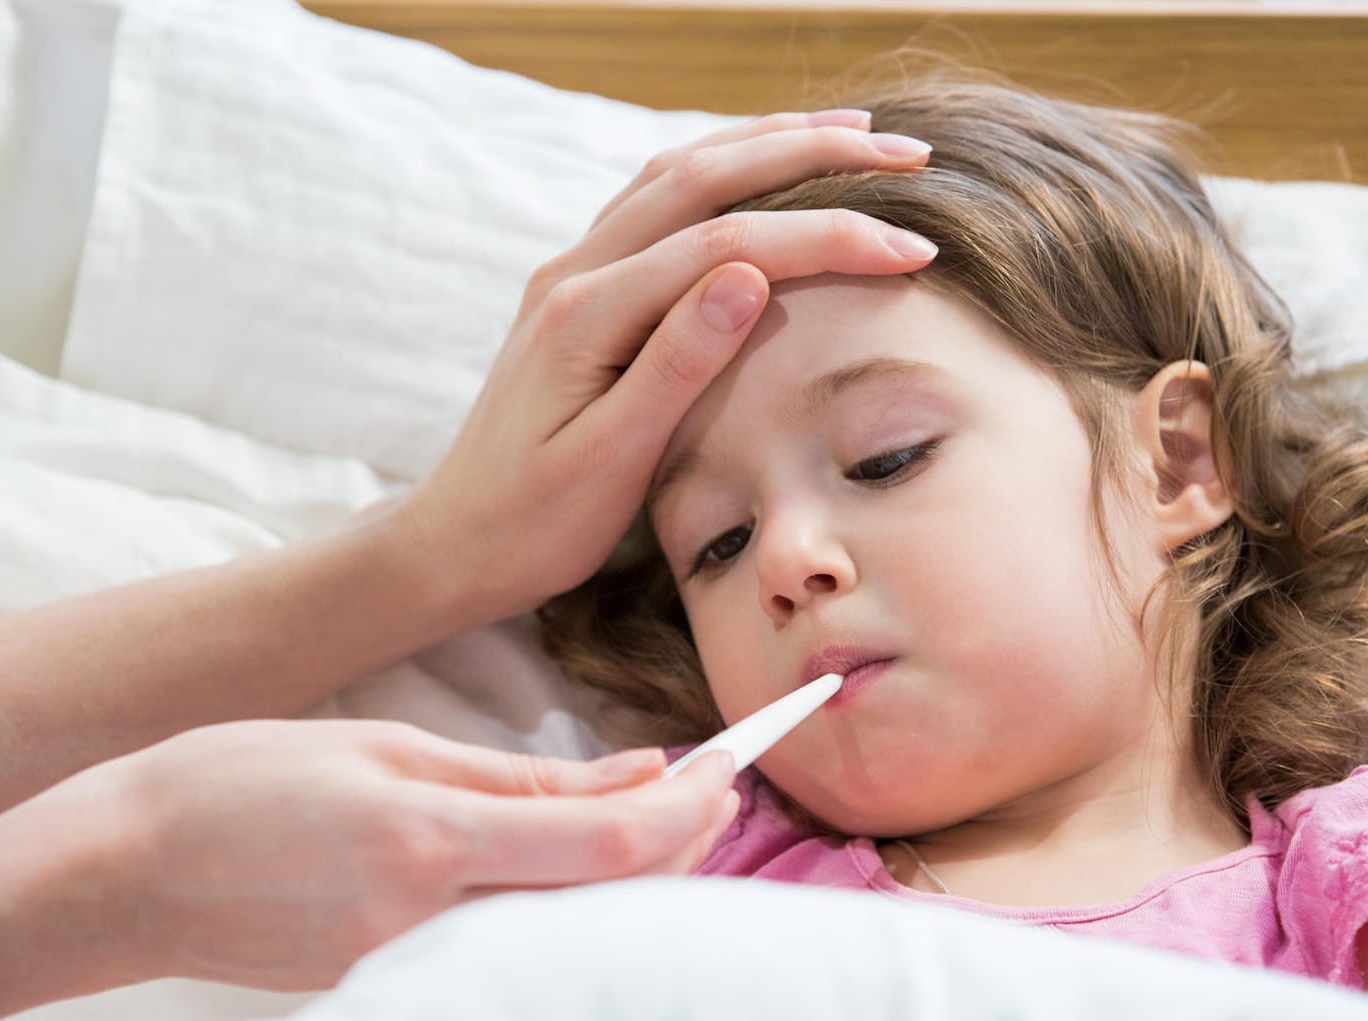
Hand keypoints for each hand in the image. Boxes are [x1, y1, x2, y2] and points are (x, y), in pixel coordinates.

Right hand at [101, 720, 738, 989]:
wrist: (123, 873)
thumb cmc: (239, 783)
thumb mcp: (385, 747)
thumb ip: (520, 775)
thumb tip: (638, 772)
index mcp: (429, 845)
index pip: (608, 844)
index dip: (690, 808)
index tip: (731, 763)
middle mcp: (431, 925)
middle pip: (607, 901)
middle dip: (684, 843)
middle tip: (716, 781)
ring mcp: (412, 969)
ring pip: (571, 928)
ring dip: (637, 873)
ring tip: (670, 812)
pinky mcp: (394, 986)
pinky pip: (516, 945)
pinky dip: (571, 898)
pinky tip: (583, 856)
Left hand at [402, 111, 935, 619]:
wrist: (457, 541)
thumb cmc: (535, 523)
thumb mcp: (608, 461)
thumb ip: (675, 363)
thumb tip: (749, 274)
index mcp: (586, 315)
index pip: (724, 244)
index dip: (824, 234)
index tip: (910, 246)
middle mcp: (575, 273)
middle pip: (703, 177)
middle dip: (811, 153)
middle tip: (905, 150)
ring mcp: (574, 273)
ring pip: (678, 173)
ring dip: (767, 143)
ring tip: (852, 131)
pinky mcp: (581, 289)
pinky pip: (657, 202)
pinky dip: (723, 171)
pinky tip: (762, 167)